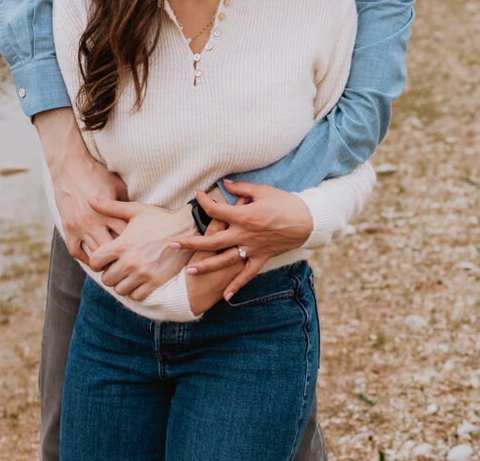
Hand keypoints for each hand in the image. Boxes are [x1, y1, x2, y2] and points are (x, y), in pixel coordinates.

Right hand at [35, 107, 127, 262]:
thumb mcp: (118, 185)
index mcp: (109, 211)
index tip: (143, 250)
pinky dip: (85, 258)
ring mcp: (80, 227)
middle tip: (131, 264)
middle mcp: (94, 222)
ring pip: (94, 254)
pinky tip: (94, 261)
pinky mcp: (68, 229)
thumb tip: (142, 217)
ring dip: (105, 262)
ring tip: (116, 267)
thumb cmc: (97, 174)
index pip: (126, 235)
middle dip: (122, 258)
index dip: (136, 245)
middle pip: (111, 249)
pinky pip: (76, 251)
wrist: (69, 167)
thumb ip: (127, 203)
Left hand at [85, 199, 196, 300]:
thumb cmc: (159, 218)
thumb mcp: (135, 210)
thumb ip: (111, 207)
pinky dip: (135, 290)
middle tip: (117, 265)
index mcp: (122, 245)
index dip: (97, 261)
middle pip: (106, 279)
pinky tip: (139, 279)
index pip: (95, 262)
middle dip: (109, 272)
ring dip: (122, 282)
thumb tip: (90, 200)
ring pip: (120, 289)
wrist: (186, 228)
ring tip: (128, 273)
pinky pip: (136, 296)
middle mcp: (130, 262)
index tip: (104, 258)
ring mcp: (143, 274)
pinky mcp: (155, 283)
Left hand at [172, 179, 312, 299]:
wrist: (306, 221)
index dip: (204, 202)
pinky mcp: (261, 258)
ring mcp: (252, 249)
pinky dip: (236, 285)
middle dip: (191, 243)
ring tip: (189, 272)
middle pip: (212, 241)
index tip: (197, 195)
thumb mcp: (262, 191)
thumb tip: (225, 184)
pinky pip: (246, 274)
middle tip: (173, 244)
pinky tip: (225, 296)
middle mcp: (244, 234)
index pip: (216, 210)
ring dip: (206, 266)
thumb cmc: (284, 202)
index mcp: (243, 216)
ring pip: (224, 260)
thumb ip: (242, 188)